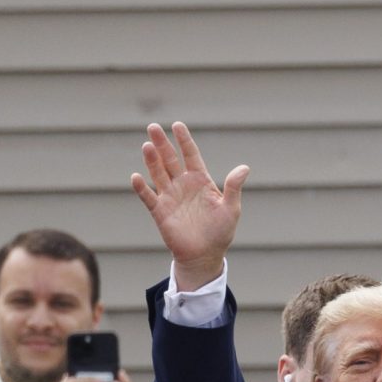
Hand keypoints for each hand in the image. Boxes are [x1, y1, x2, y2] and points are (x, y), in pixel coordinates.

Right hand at [130, 122, 248, 289]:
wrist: (205, 256)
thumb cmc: (220, 232)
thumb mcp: (231, 209)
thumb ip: (234, 187)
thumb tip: (244, 168)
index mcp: (200, 180)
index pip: (191, 155)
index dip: (184, 140)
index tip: (177, 125)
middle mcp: (183, 184)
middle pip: (170, 159)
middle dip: (162, 144)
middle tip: (153, 127)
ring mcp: (170, 197)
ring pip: (158, 173)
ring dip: (152, 160)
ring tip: (147, 146)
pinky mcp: (160, 211)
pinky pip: (148, 197)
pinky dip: (142, 188)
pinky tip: (136, 177)